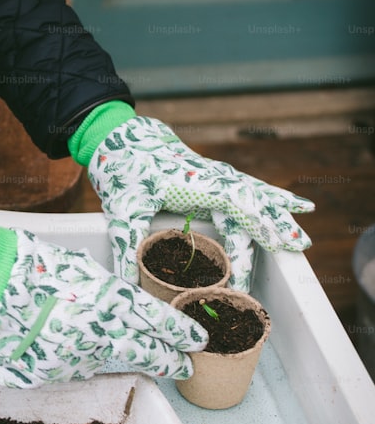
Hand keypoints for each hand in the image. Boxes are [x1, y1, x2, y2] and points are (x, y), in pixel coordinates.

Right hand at [0, 229, 206, 386]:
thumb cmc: (26, 265)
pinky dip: (76, 359)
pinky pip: (73, 369)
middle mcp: (98, 334)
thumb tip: (121, 304)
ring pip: (109, 363)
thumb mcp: (78, 267)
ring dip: (118, 357)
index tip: (197, 339)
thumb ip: (105, 290)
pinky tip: (69, 346)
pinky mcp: (50, 373)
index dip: (181, 332)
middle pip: (147, 353)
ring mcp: (74, 358)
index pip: (158, 321)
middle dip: (170, 360)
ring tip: (121, 351)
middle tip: (184, 366)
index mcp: (108, 301)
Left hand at [87, 116, 313, 291]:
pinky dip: (275, 199)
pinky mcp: (216, 181)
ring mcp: (218, 178)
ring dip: (279, 217)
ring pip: (257, 198)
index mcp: (195, 181)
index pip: (236, 201)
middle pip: (252, 203)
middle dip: (274, 226)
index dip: (257, 221)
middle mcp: (214, 178)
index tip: (277, 241)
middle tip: (296, 249)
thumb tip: (126, 286)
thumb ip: (127, 244)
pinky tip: (299, 206)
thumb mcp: (122, 208)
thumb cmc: (125, 169)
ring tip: (302, 241)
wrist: (126, 137)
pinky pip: (252, 192)